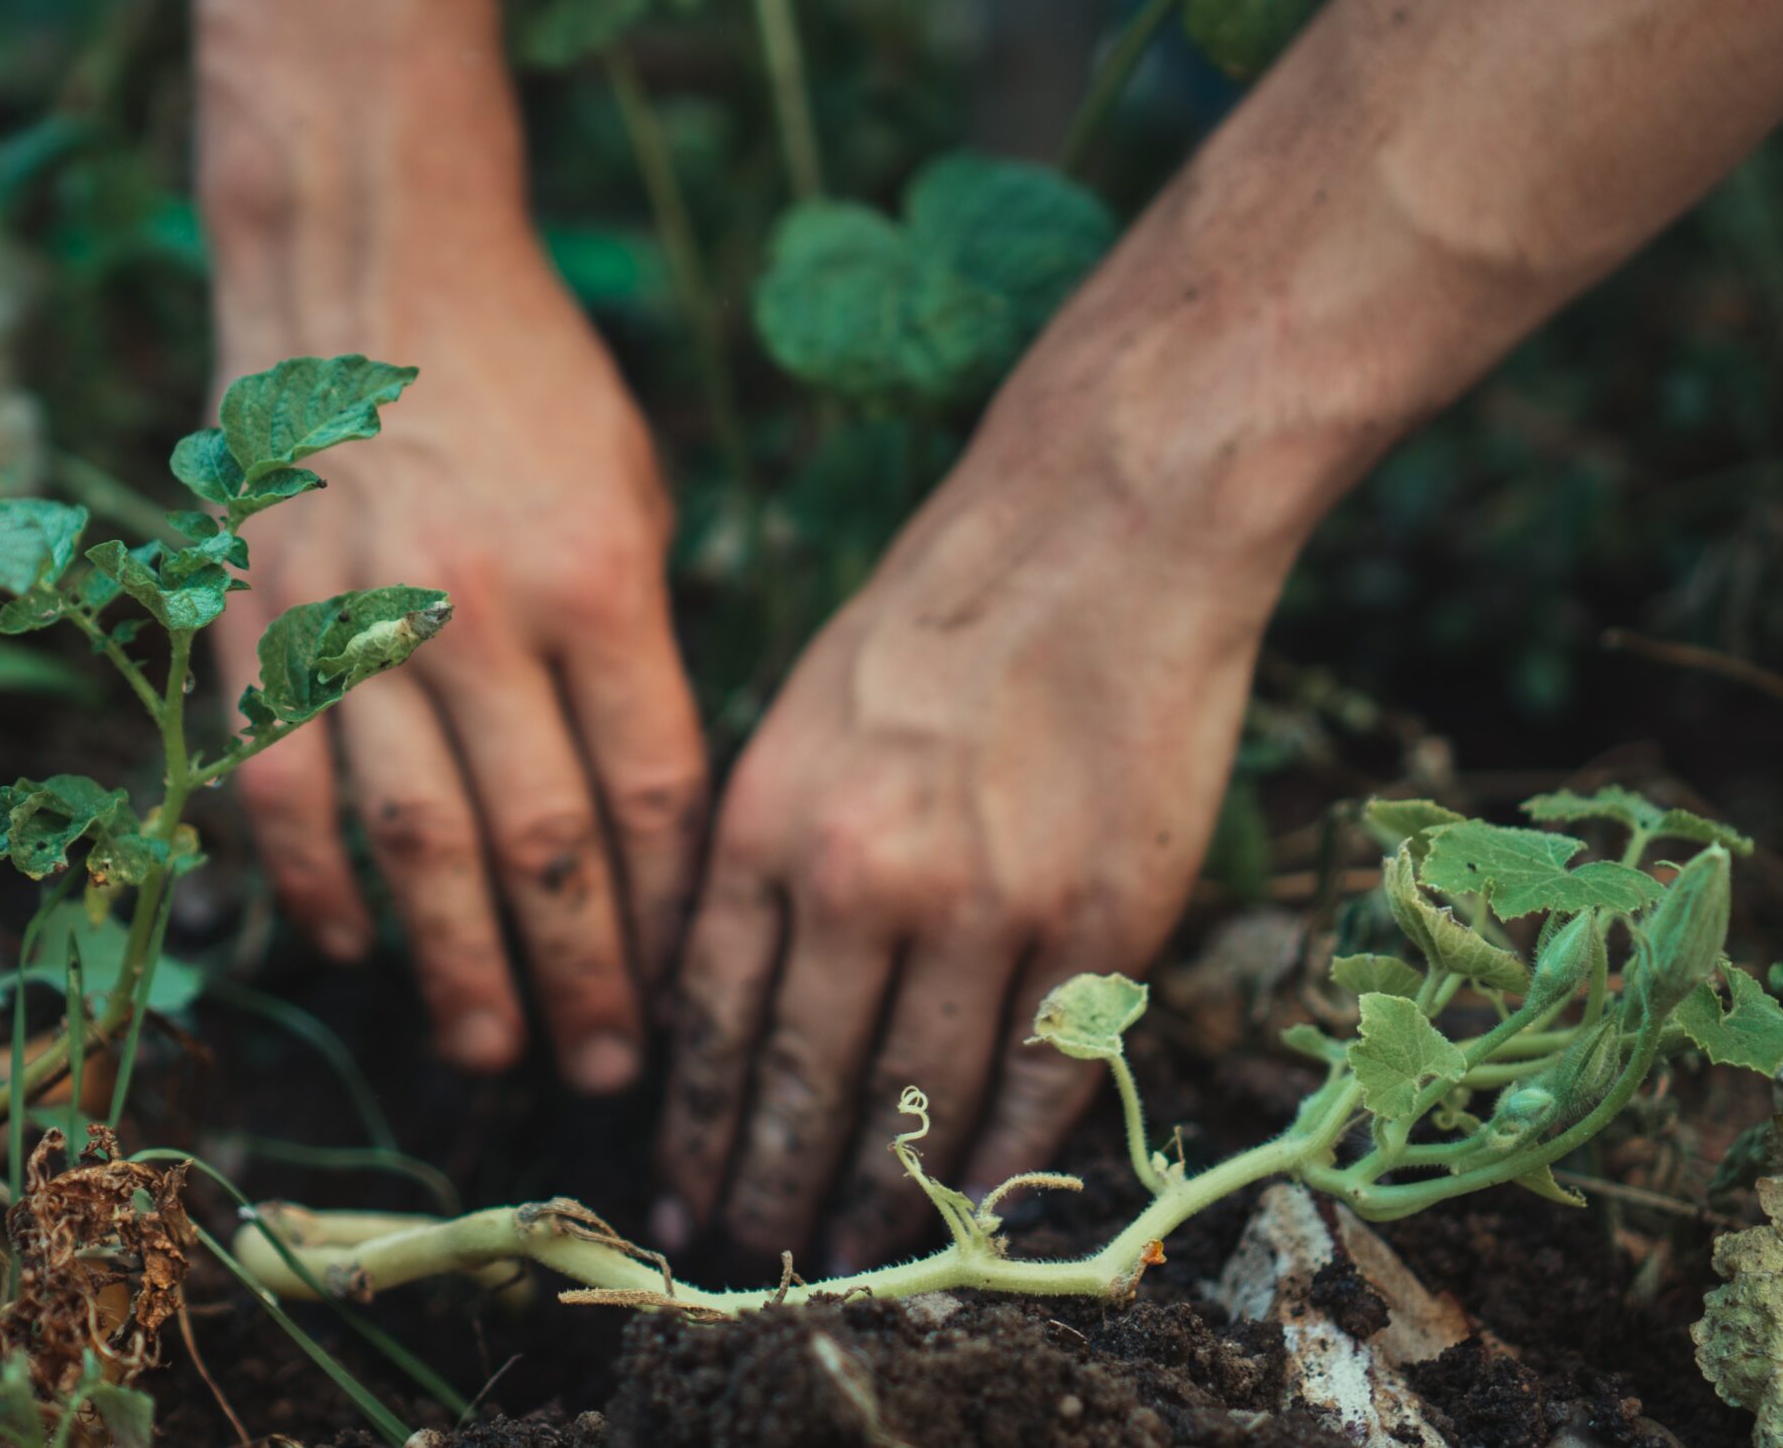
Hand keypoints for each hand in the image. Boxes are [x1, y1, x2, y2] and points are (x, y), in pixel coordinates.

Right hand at [210, 235, 705, 1093]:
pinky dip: (316, 881)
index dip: (669, 910)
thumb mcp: (633, 489)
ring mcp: (357, 620)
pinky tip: (353, 946)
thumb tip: (649, 810)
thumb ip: (641, 644)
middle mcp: (479, 613)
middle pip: (541, 845)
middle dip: (581, 978)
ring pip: (411, 843)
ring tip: (491, 1049)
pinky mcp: (260, 620)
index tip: (687, 988)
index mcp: (599, 578)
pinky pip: (285, 786)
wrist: (367, 264)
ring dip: (453, 966)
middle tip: (604, 1074)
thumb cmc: (528, 380)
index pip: (650, 792)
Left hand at [653, 390, 1283, 1271]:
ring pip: (917, 1103)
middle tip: (749, 1256)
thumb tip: (716, 993)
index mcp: (767, 820)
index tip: (681, 1193)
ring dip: (878, 1195)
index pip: (711, 1020)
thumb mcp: (798, 713)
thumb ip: (758, 853)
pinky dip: (1003, 1159)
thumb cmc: (940, 610)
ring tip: (849, 1252)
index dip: (696, 1126)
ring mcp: (988, 907)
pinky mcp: (1101, 920)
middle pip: (801, 1082)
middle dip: (767, 1186)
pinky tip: (973, 1208)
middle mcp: (861, 877)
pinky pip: (1039, 1079)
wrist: (1102, 525)